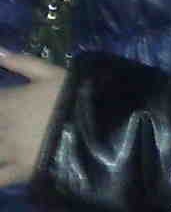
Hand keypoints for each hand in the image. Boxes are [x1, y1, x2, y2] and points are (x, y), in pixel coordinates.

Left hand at [0, 51, 66, 185]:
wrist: (94, 123)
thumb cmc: (74, 93)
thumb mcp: (51, 72)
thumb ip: (22, 63)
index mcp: (10, 101)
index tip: (5, 102)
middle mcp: (5, 127)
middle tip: (9, 123)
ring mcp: (10, 152)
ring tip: (6, 141)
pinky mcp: (21, 173)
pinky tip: (2, 168)